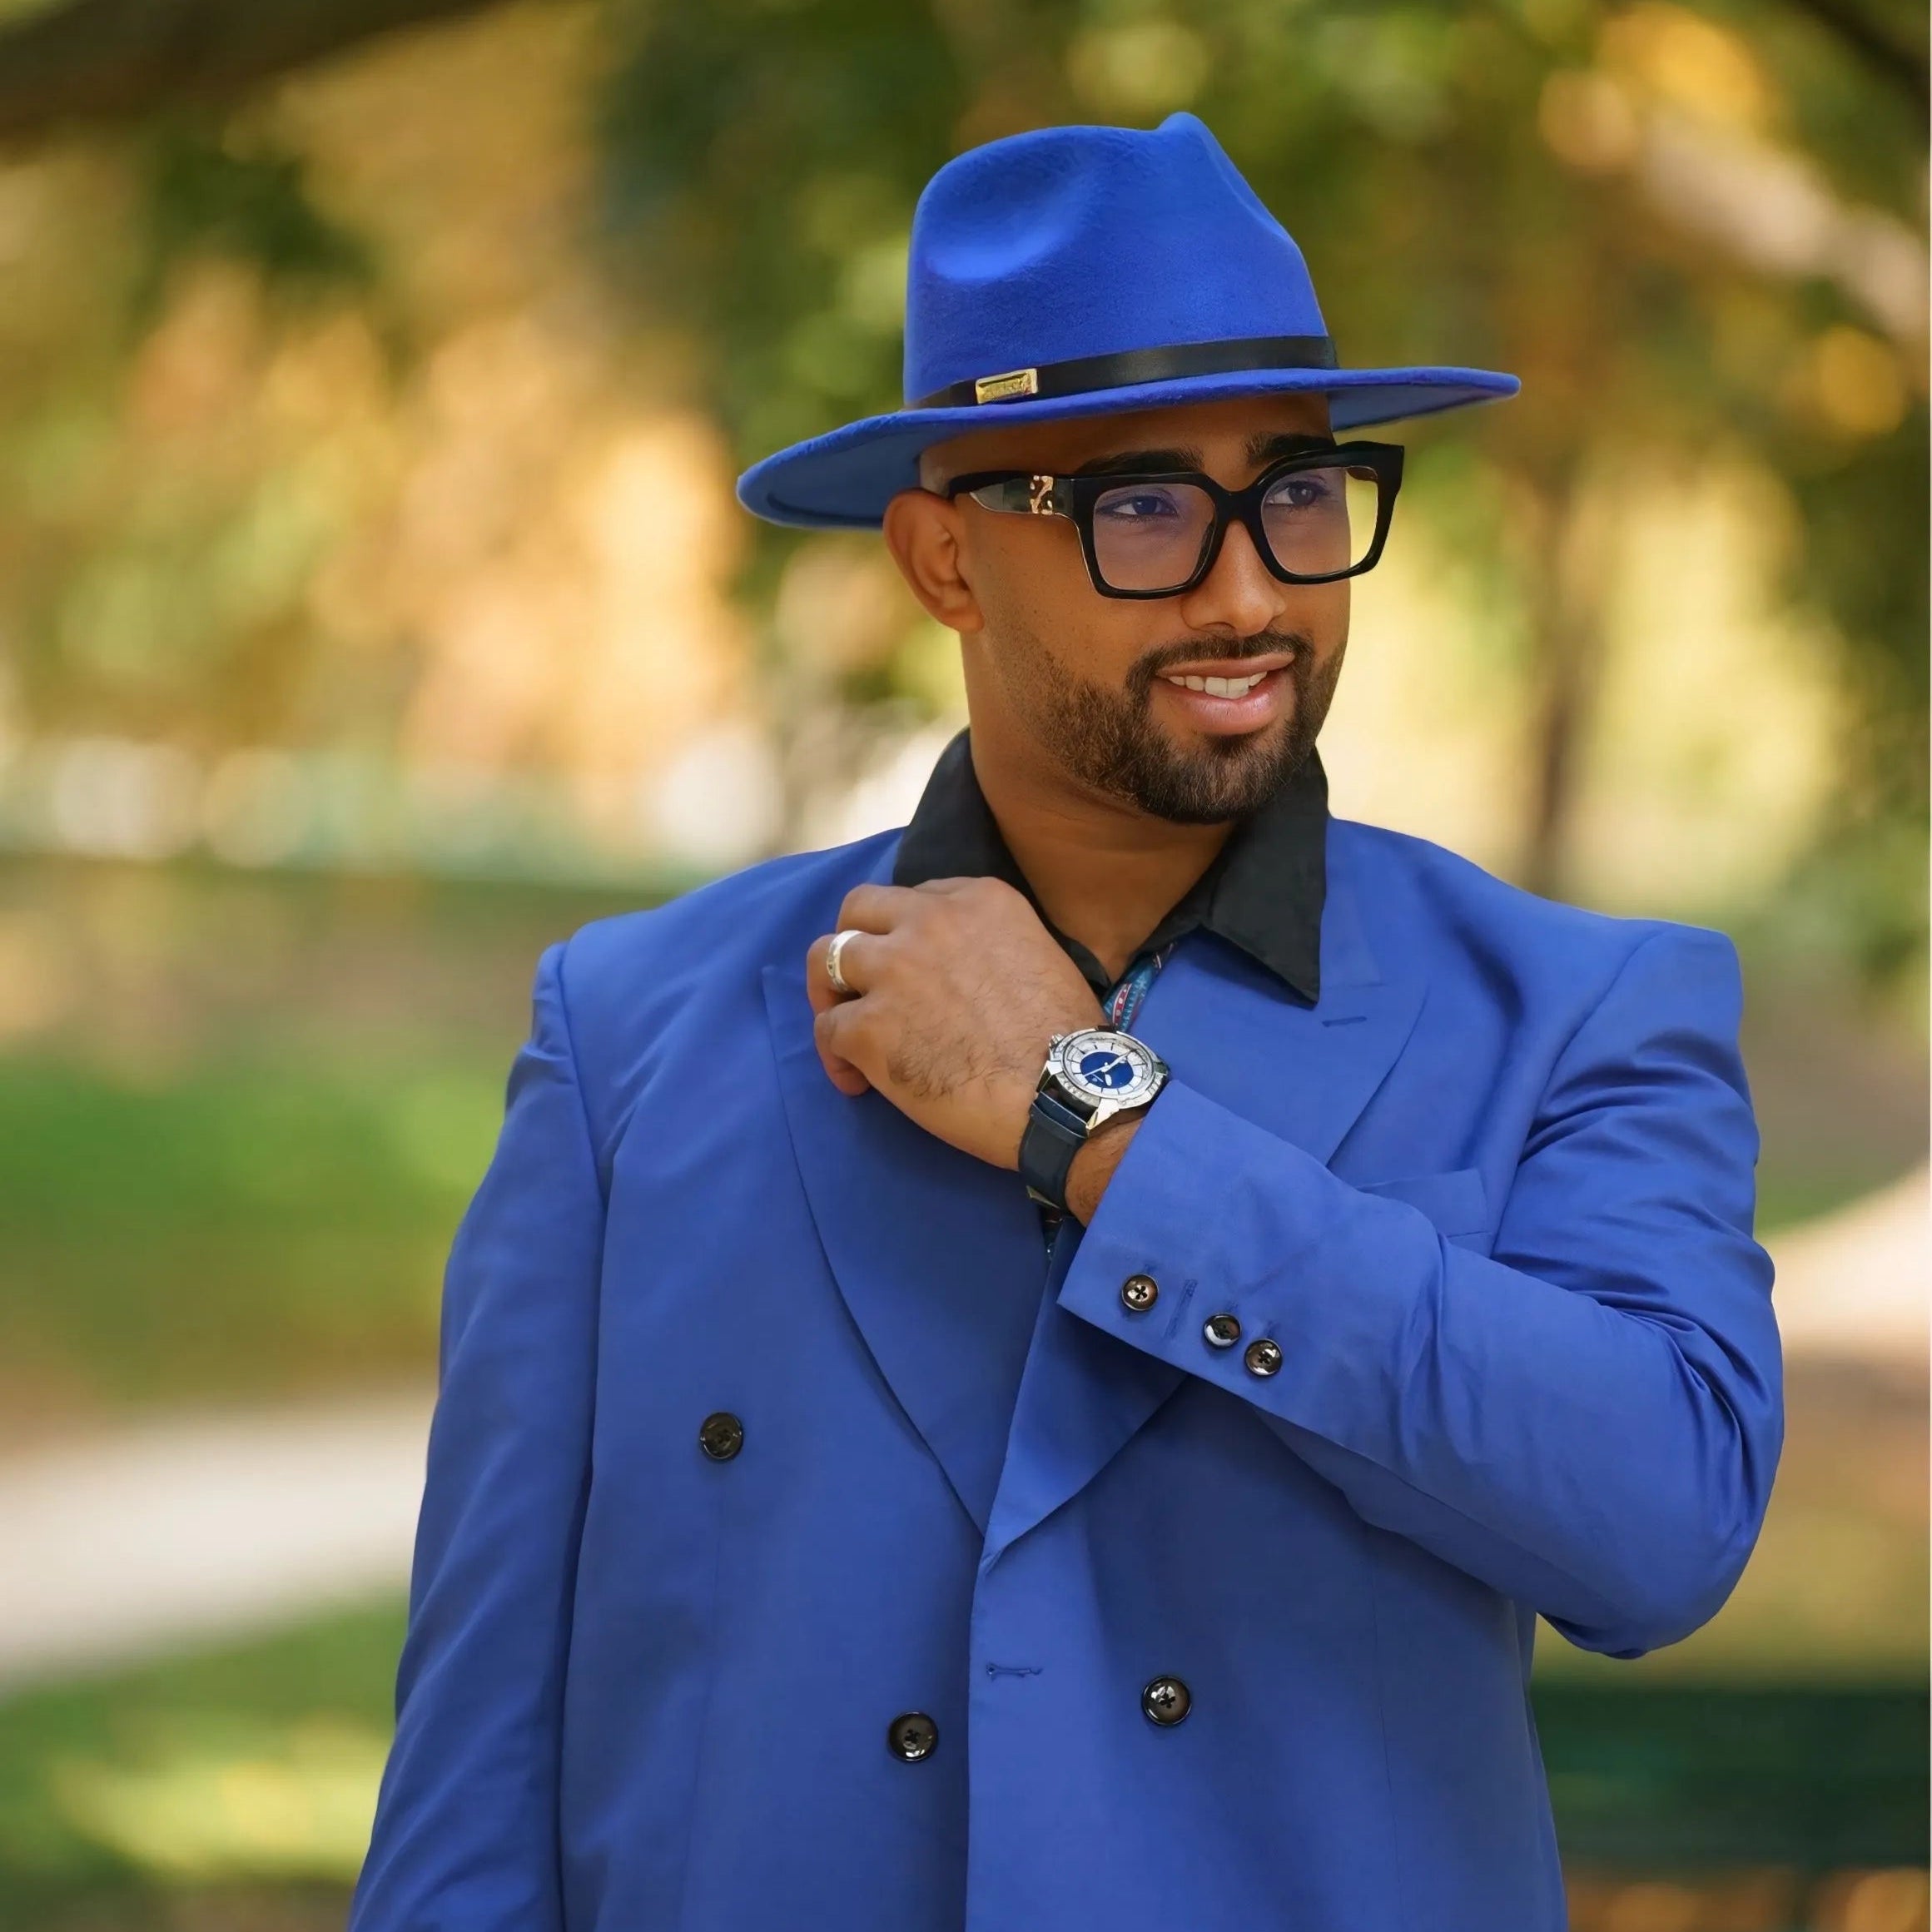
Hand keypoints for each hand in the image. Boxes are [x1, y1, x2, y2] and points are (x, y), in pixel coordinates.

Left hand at [806, 877, 1104, 1170]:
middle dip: (852, 940)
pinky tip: (857, 1082)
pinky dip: (836, 1056)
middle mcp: (928, 921)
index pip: (916, 896)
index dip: (905, 932)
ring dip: (831, 992)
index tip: (912, 964)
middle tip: (860, 981)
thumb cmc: (1068, 1039)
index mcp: (978, 900)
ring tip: (844, 1026)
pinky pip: (828, 1029)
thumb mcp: (1041, 955)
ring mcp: (892, 971)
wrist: (1062, 1094)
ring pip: (824, 958)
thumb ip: (992, 945)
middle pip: (858, 908)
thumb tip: (967, 972)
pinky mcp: (868, 1026)